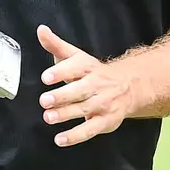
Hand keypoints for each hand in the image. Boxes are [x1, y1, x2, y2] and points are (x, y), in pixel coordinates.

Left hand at [38, 25, 135, 146]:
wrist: (128, 86)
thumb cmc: (93, 73)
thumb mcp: (76, 56)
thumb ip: (55, 45)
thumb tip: (40, 30)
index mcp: (88, 68)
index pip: (75, 68)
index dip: (60, 72)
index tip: (46, 77)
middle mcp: (97, 85)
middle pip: (79, 90)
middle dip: (62, 96)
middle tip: (45, 100)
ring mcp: (102, 104)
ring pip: (84, 110)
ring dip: (66, 114)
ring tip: (48, 117)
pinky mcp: (105, 121)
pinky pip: (90, 130)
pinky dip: (75, 136)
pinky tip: (60, 139)